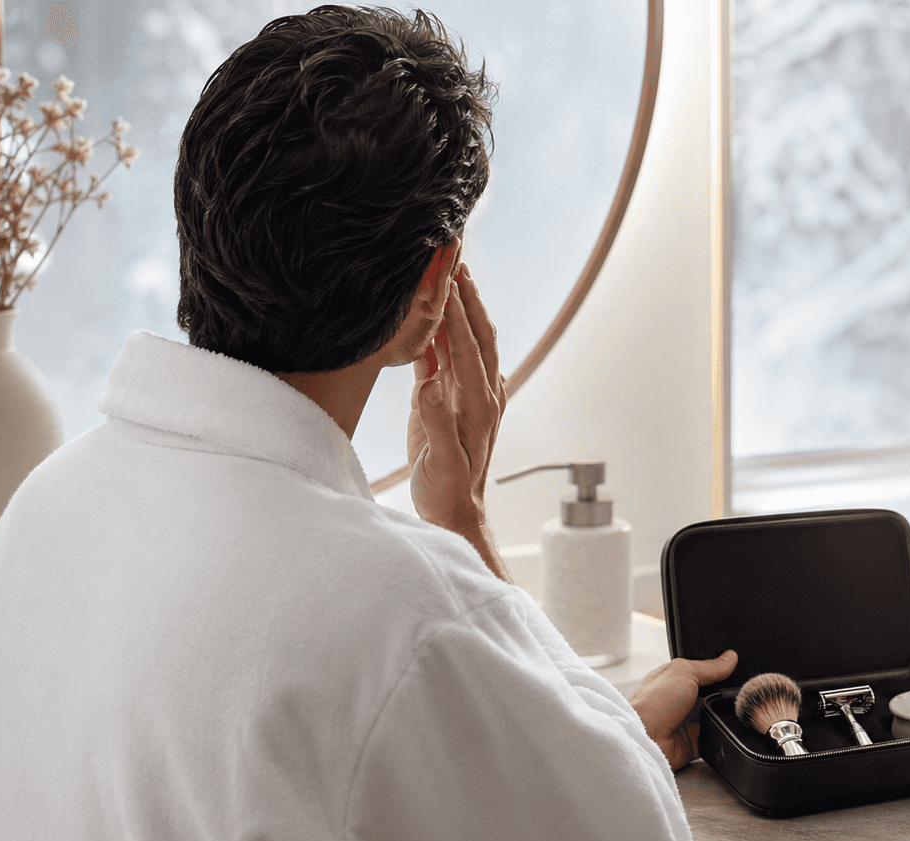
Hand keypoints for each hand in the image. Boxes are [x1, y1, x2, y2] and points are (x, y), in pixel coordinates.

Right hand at [408, 262, 508, 536]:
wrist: (454, 513)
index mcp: (480, 403)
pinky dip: (441, 332)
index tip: (451, 277)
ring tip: (447, 272)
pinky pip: (447, 357)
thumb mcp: (443, 463)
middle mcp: (480, 392)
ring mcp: (468, 393)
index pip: (470, 346)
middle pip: (477, 333)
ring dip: (458, 307)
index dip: (460, 311)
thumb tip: (431, 384)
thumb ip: (438, 423)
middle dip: (468, 296)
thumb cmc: (448, 492)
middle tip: (456, 259)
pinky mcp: (450, 399)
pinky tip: (429, 311)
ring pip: (465, 340)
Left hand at [629, 650, 738, 770]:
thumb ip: (709, 667)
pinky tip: (725, 726)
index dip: (720, 670)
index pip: (704, 670)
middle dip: (725, 692)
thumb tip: (730, 658)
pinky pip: (715, 735)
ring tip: (731, 708)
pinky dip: (722, 732)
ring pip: (717, 714)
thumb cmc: (654, 703)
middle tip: (736, 691)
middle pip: (714, 693)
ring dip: (724, 712)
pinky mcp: (694, 740)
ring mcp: (688, 720)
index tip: (738, 669)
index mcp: (676, 678)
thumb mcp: (685, 672)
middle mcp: (682, 699)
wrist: (646, 738)